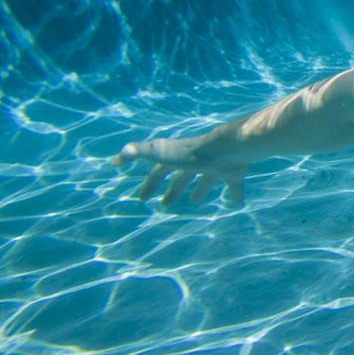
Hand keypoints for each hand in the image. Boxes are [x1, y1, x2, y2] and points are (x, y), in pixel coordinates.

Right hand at [113, 128, 249, 207]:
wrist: (227, 149)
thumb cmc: (192, 153)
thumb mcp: (160, 152)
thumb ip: (138, 152)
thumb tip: (116, 157)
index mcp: (179, 157)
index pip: (160, 170)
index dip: (150, 183)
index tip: (142, 197)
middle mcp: (198, 161)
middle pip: (183, 177)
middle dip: (173, 190)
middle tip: (165, 205)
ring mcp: (217, 165)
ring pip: (207, 179)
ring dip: (201, 189)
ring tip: (195, 201)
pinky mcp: (235, 172)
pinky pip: (235, 185)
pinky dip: (235, 194)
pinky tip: (237, 204)